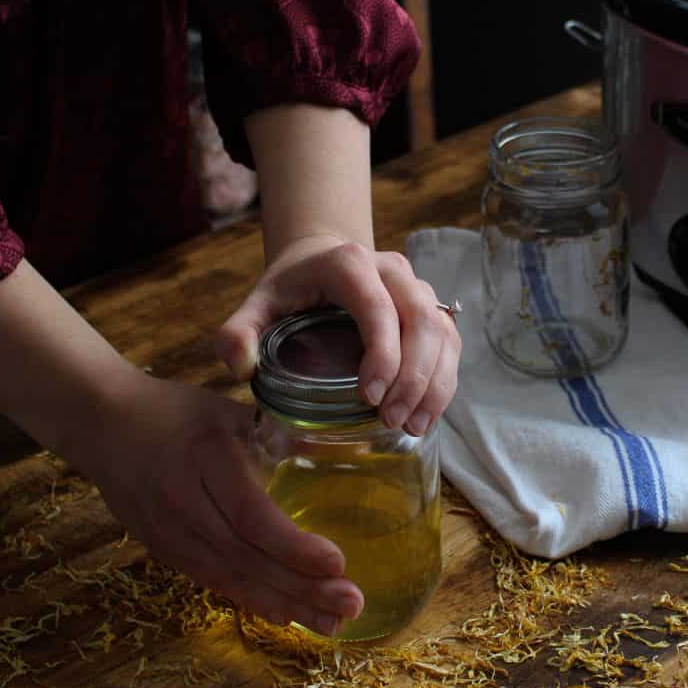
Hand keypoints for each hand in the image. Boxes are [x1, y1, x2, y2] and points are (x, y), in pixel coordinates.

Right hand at [75, 372, 363, 635]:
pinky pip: (212, 581)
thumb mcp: (230, 410)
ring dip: (284, 604)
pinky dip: (252, 599)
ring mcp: (167, 531)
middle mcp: (183, 501)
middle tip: (351, 604)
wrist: (102, 421)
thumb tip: (343, 454)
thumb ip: (281, 435)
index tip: (338, 563)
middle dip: (302, 587)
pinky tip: (286, 614)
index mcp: (207, 457)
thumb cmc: (177, 410)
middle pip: (246, 557)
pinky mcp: (161, 549)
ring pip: (230, 578)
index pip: (251, 516)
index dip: (294, 547)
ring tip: (331, 623)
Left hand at [216, 234, 460, 435]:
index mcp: (350, 264)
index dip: (382, 354)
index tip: (369, 398)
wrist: (321, 261)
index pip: (378, 307)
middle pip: (422, 321)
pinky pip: (450, 344)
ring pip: (443, 333)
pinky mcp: (432, 309)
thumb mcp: (257, 305)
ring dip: (434, 383)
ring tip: (411, 425)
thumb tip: (242, 367)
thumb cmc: (290, 288)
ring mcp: (417, 287)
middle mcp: (392, 270)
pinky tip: (426, 415)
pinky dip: (443, 381)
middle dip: (413, 377)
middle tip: (391, 420)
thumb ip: (237, 334)